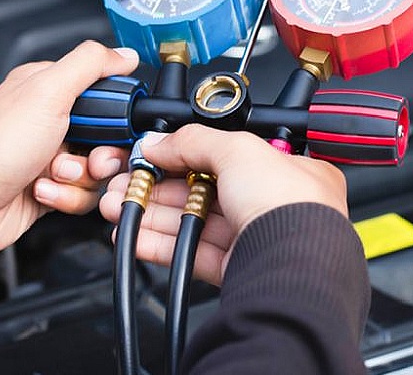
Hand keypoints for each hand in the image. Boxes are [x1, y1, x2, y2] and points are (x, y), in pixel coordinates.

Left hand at [0, 41, 138, 256]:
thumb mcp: (48, 92)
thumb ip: (90, 65)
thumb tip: (124, 54)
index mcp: (51, 89)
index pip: (107, 94)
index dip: (117, 114)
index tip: (112, 126)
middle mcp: (53, 121)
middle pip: (110, 137)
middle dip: (102, 153)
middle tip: (87, 157)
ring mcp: (53, 156)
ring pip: (100, 170)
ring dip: (79, 177)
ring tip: (52, 174)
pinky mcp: (53, 187)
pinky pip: (84, 195)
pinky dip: (66, 196)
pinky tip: (41, 189)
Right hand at [99, 124, 348, 285]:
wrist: (294, 268)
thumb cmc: (290, 207)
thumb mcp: (239, 150)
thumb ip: (194, 141)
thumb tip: (159, 141)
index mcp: (289, 171)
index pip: (228, 155)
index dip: (187, 153)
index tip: (154, 154)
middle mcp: (276, 205)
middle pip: (205, 191)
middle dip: (159, 185)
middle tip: (127, 182)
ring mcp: (256, 240)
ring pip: (195, 223)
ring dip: (153, 214)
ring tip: (118, 206)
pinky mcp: (238, 271)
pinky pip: (192, 255)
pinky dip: (161, 245)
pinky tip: (136, 236)